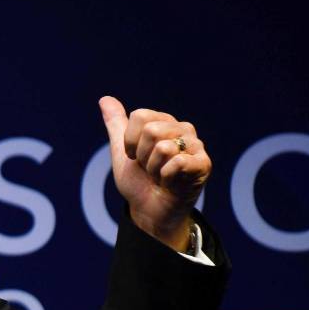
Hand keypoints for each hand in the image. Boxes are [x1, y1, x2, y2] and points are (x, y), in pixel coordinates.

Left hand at [99, 96, 210, 251]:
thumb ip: (116, 125)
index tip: (135, 156)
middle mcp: (183, 129)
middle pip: (151, 130)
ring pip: (163, 147)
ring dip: (153, 169)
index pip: (140, 116)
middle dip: (142, 156)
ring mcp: (196, 146)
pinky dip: (165, 178)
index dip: (130, 141)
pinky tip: (171, 184)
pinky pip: (176, 163)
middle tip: (150, 169)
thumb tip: (105, 99)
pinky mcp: (203, 164)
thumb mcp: (121, 152)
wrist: (149, 211)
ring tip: (160, 176)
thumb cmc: (139, 182)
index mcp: (165, 122)